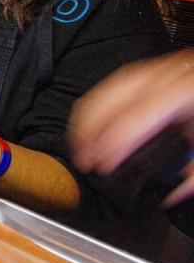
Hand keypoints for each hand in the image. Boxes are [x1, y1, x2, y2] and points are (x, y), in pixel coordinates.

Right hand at [70, 50, 193, 206]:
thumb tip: (171, 195)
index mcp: (189, 91)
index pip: (140, 114)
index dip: (115, 141)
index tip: (101, 163)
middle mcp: (176, 73)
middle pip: (119, 92)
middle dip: (93, 125)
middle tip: (82, 155)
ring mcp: (170, 68)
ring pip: (116, 83)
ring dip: (92, 112)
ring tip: (80, 139)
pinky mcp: (166, 70)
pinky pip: (124, 80)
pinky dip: (104, 100)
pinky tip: (96, 118)